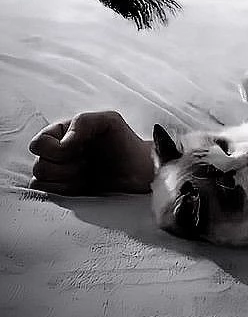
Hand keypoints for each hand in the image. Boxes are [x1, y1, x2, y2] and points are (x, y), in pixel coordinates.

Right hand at [28, 111, 153, 194]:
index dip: (55, 149)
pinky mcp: (65, 193)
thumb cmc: (125, 142)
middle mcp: (57, 154)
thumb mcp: (108, 121)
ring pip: (41, 182)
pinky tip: (83, 186)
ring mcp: (60, 175)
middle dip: (66, 166)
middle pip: (39, 166)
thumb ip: (83, 122)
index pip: (39, 143)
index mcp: (62, 134)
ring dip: (67, 179)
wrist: (139, 170)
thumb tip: (62, 143)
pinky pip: (49, 195)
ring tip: (86, 174)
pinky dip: (65, 191)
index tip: (79, 149)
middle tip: (87, 163)